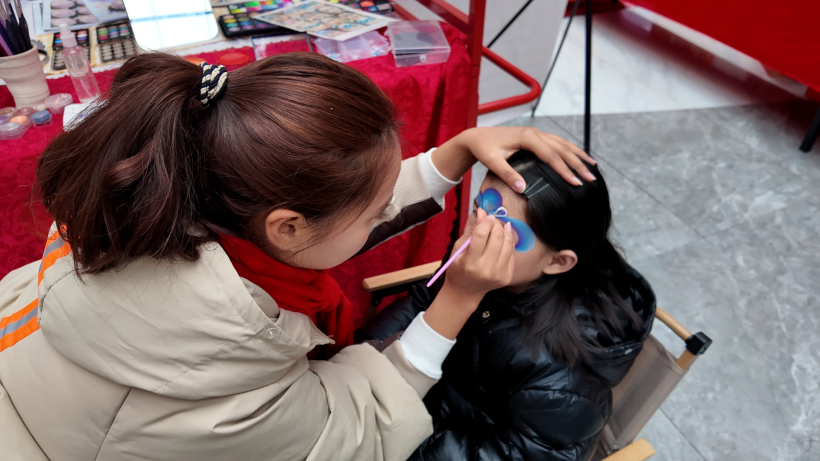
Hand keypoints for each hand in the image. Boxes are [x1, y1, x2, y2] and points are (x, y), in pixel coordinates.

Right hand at [422, 208, 514, 338]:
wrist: (465, 292)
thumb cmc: (458, 268)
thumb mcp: (458, 249)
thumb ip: (471, 230)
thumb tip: (482, 211)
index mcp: (470, 262)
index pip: (481, 234)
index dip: (486, 221)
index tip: (486, 217)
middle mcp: (486, 269)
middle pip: (497, 237)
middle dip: (496, 224)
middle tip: (492, 221)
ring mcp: (499, 274)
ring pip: (508, 243)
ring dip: (505, 231)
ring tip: (499, 227)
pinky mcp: (507, 276)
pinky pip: (512, 253)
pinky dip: (508, 242)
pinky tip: (503, 238)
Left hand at [432, 126, 595, 191]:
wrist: (476, 137)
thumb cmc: (484, 149)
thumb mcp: (492, 162)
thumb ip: (507, 175)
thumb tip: (523, 188)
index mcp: (527, 137)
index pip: (551, 155)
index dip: (564, 170)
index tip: (575, 183)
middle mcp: (535, 133)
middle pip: (562, 149)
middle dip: (578, 164)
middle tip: (591, 178)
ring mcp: (536, 134)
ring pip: (562, 144)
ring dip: (578, 155)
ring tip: (592, 166)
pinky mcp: (535, 137)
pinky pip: (557, 143)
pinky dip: (569, 150)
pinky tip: (577, 157)